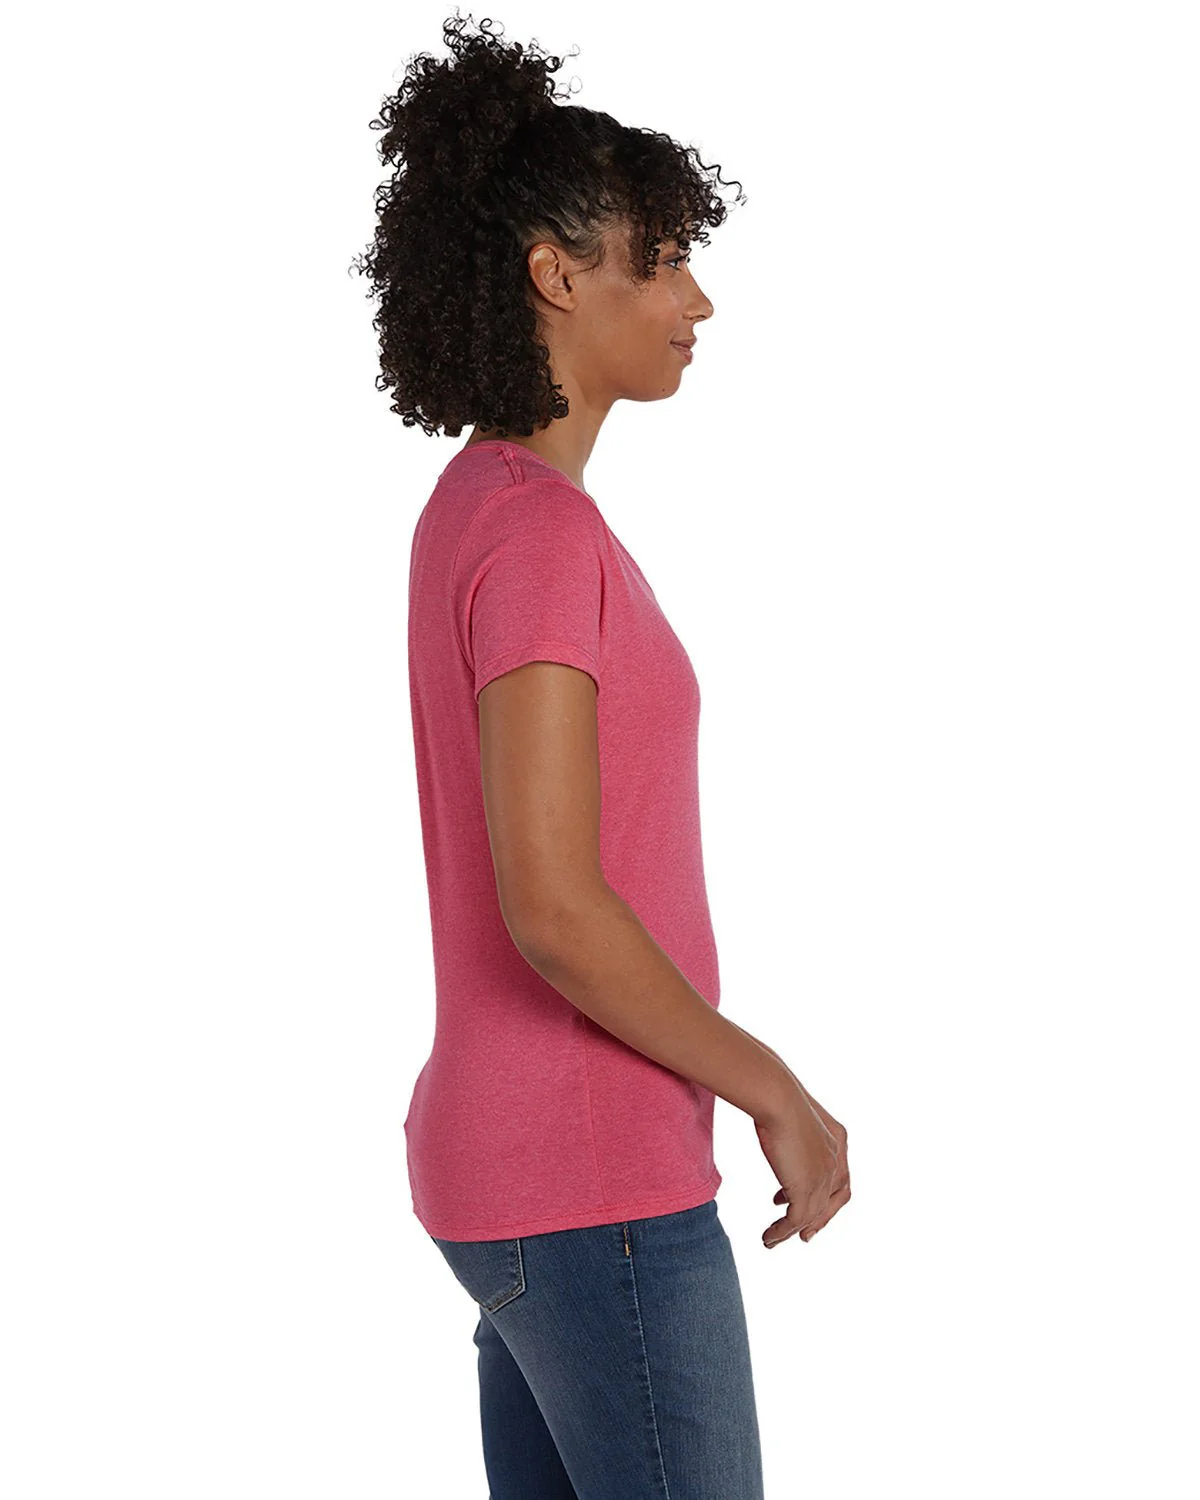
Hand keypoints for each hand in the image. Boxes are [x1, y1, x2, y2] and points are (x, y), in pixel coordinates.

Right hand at [755, 1091, 849, 1248]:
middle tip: (804, 1235)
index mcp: (837, 1139)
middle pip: (833, 1200)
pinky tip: (770, 1237)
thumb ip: (793, 1127)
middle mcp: (835, 1159)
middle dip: (818, 1219)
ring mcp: (823, 1175)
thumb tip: (777, 1127)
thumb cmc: (777, 1095)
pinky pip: (796, 1219)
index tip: (810, 1207)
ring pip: (812, 1213)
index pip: (840, 1177)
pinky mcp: (806, 1187)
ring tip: (775, 1239)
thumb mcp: (792, 1113)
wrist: (777, 1097)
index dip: (828, 1195)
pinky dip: (783, 1231)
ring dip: (793, 1230)